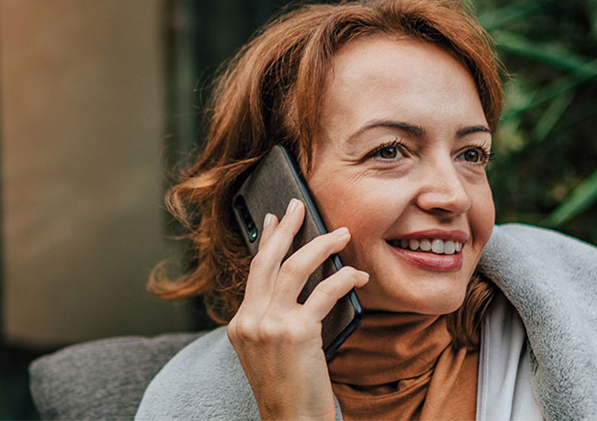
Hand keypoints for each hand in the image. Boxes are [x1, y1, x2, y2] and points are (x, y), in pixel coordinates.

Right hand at [227, 198, 368, 420]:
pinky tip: (357, 275)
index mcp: (240, 325)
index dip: (266, 241)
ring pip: (294, 267)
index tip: (276, 219)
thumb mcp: (271, 352)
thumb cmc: (291, 390)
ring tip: (342, 234)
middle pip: (267, 260)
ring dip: (321, 245)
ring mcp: (270, 326)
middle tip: (300, 206)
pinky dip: (344, 278)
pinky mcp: (297, 333)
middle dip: (286, 228)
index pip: (254, 272)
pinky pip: (324, 291)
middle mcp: (249, 321)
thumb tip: (299, 285)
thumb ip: (275, 320)